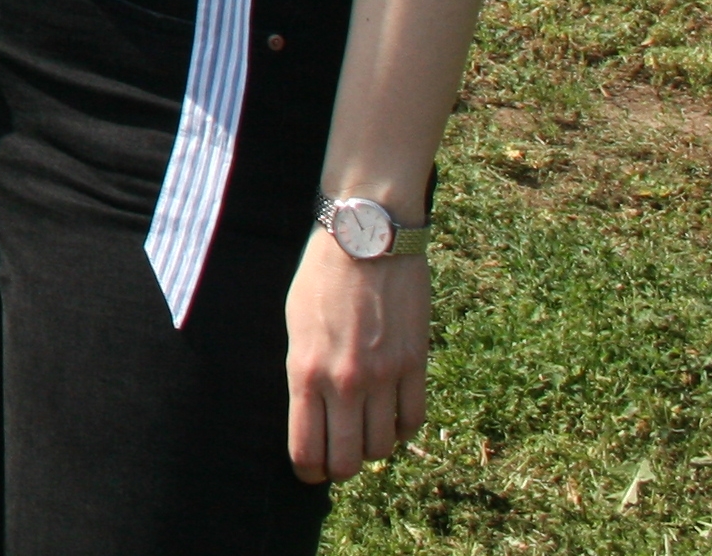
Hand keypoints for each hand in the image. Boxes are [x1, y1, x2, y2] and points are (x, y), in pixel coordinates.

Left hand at [285, 237, 431, 481]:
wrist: (366, 239)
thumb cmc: (321, 276)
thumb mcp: (295, 325)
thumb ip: (304, 371)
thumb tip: (312, 413)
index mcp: (306, 371)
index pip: (306, 448)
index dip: (308, 470)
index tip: (309, 472)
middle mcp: (346, 381)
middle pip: (346, 458)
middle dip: (339, 469)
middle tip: (337, 462)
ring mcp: (385, 376)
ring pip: (382, 446)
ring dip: (371, 449)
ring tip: (363, 436)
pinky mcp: (416, 364)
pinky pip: (413, 420)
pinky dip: (402, 430)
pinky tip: (392, 422)